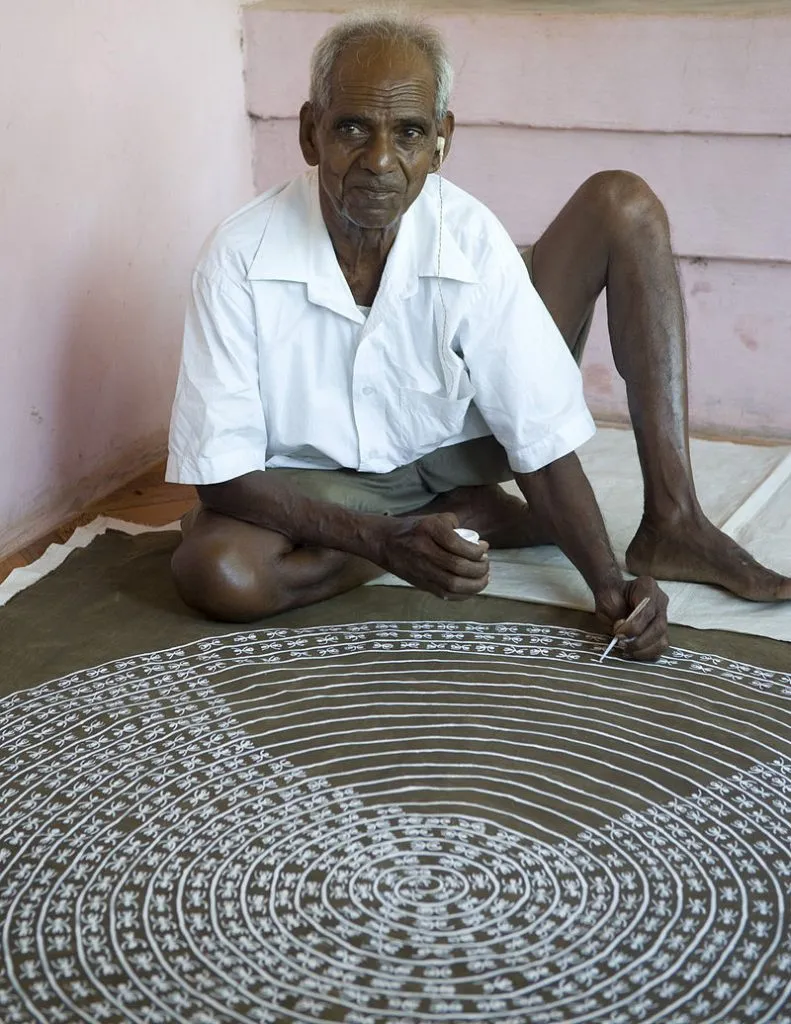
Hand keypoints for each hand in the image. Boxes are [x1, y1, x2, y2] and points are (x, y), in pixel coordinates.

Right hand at [375, 513, 489, 599]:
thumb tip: (477, 543)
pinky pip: (445, 595)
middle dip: (479, 568)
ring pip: (453, 584)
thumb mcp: (433, 518)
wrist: (384, 542)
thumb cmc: (412, 529)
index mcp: (429, 530)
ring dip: (475, 584)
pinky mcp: (421, 584)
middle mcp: (425, 551)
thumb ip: (455, 526)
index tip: (484, 548)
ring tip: (483, 578)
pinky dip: (463, 594)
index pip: (458, 544)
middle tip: (486, 564)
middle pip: (458, 567)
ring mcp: (422, 570)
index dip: (477, 550)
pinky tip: (471, 588)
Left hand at [594, 575, 668, 661]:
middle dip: (640, 641)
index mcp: (647, 587)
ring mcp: (663, 616)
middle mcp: (660, 601)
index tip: (618, 633)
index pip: (648, 611)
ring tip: (627, 650)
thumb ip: (616, 615)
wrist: (613, 596)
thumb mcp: (607, 600)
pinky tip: (634, 652)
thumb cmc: (611, 596)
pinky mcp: (661, 630)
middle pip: (659, 627)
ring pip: (662, 640)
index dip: (634, 626)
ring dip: (644, 650)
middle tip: (622, 645)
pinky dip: (647, 653)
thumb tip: (623, 634)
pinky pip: (660, 646)